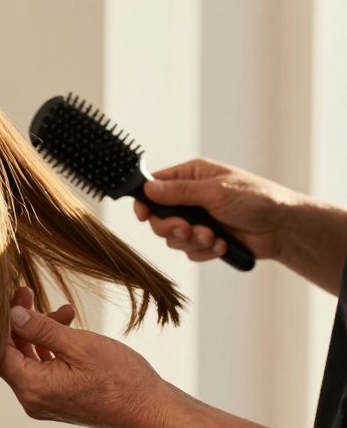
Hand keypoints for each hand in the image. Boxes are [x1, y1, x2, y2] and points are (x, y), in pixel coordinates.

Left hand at [0, 288, 169, 427]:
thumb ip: (41, 330)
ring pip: (28, 358)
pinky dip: (51, 346)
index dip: (0, 322)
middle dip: (19, 322)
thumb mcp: (80, 346)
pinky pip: (43, 367)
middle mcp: (31, 398)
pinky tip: (68, 326)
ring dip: (39, 331)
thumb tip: (12, 314)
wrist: (150, 411)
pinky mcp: (56, 398)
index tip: (8, 297)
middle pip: (10, 354)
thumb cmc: (121, 380)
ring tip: (63, 309)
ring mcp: (43, 400)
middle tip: (27, 293)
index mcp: (32, 387)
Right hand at [133, 158, 300, 262]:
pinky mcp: (206, 240)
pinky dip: (204, 251)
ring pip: (172, 237)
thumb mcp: (215, 191)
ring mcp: (198, 220)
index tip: (143, 215)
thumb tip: (148, 188)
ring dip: (192, 240)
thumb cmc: (256, 200)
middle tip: (188, 230)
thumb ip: (179, 192)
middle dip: (172, 227)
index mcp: (191, 176)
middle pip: (159, 216)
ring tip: (214, 237)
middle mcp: (190, 197)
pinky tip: (223, 245)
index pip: (154, 186)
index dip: (144, 202)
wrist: (283, 229)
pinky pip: (189, 251)